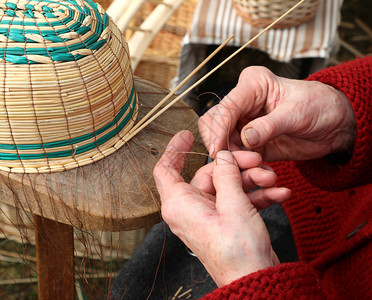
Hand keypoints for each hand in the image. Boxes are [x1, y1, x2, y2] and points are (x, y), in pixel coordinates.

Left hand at [153, 130, 290, 286]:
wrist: (256, 281)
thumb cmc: (237, 253)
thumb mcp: (233, 205)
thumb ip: (226, 174)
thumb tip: (222, 156)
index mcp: (179, 204)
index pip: (165, 169)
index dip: (175, 149)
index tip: (188, 135)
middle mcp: (190, 208)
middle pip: (209, 174)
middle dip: (237, 166)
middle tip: (258, 161)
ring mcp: (208, 214)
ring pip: (227, 185)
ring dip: (252, 180)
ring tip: (273, 178)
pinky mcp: (224, 221)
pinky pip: (237, 200)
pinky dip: (256, 195)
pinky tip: (278, 193)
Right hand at [199, 66, 355, 160]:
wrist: (334, 125)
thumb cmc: (319, 107)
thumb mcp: (297, 114)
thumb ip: (269, 126)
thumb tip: (245, 139)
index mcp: (252, 85)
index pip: (225, 108)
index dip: (218, 130)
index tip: (218, 152)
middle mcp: (243, 102)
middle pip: (214, 123)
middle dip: (221, 144)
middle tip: (233, 163)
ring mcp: (244, 123)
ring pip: (222, 142)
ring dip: (232, 158)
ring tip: (253, 167)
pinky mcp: (249, 142)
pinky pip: (236, 155)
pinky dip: (242, 165)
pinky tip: (257, 170)